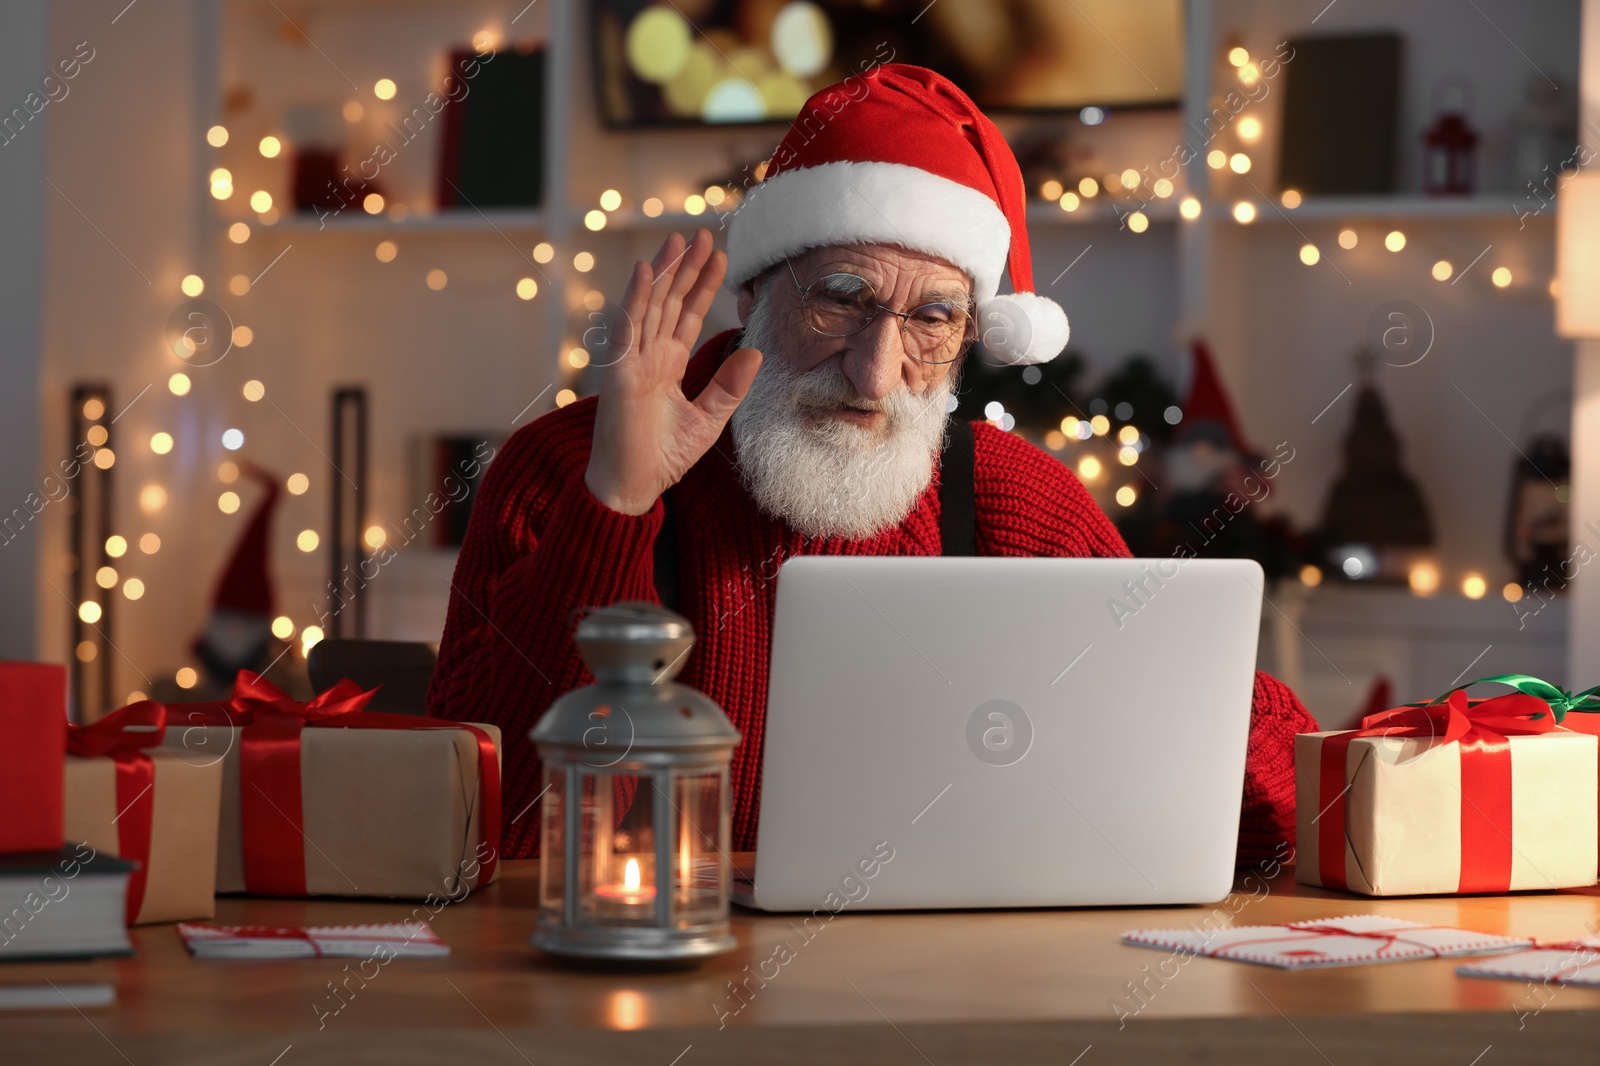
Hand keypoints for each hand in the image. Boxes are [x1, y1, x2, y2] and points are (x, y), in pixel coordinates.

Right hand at [585, 228, 762, 514]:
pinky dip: (635, 298)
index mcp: (667, 365)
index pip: (687, 315)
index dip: (702, 286)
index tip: (720, 257)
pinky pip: (626, 328)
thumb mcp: (709, 418)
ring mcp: (631, 361)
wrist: (633, 487)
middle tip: (703, 234)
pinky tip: (646, 271)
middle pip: (669, 302)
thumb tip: (756, 351)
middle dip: (687, 268)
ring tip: (679, 239)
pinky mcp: (618, 373)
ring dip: (664, 271)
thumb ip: (729, 385)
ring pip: (649, 305)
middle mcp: (648, 356)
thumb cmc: (662, 458)